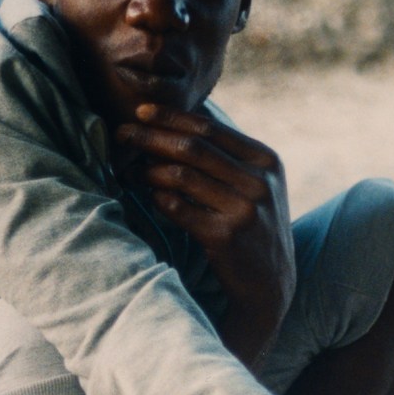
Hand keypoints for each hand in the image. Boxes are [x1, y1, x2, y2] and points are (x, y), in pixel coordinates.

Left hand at [115, 103, 296, 364]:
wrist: (270, 283)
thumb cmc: (253, 227)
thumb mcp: (255, 185)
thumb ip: (227, 156)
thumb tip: (176, 122)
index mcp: (266, 160)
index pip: (211, 128)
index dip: (172, 117)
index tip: (141, 111)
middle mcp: (258, 181)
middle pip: (193, 147)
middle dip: (151, 136)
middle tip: (122, 133)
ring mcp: (244, 209)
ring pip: (182, 176)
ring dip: (149, 169)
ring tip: (129, 168)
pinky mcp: (225, 237)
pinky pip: (178, 208)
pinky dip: (158, 198)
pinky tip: (148, 194)